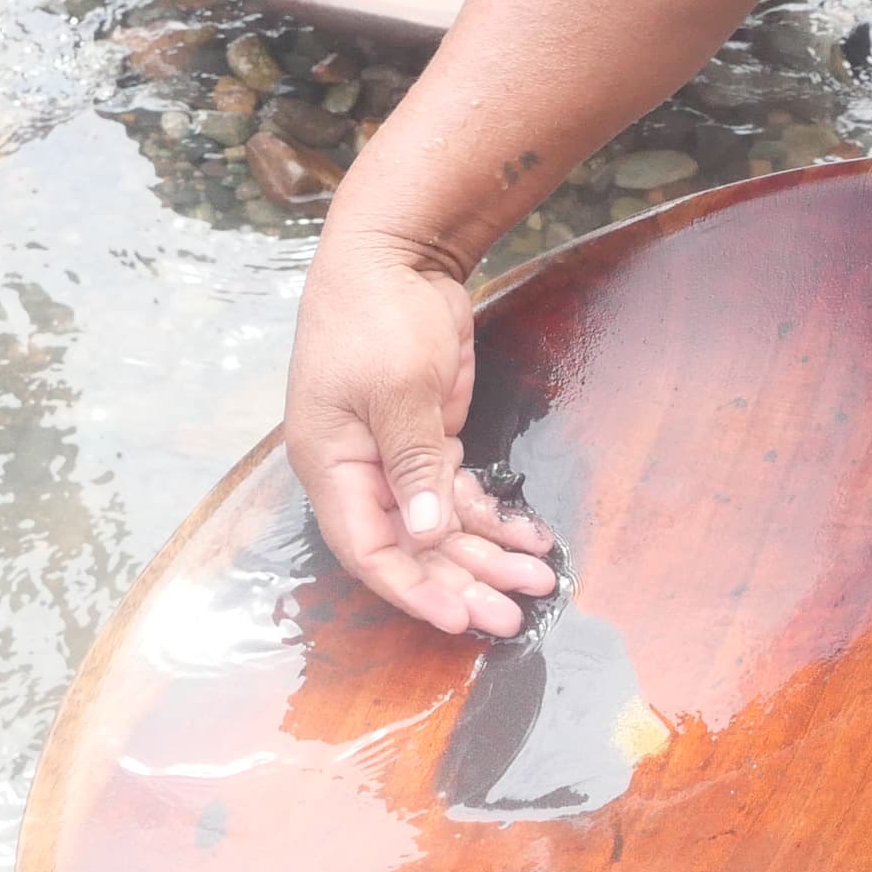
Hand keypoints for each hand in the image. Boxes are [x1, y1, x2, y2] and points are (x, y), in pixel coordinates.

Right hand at [285, 233, 557, 635]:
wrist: (395, 254)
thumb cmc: (376, 315)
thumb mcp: (397, 389)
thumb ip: (413, 465)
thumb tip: (424, 535)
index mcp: (332, 467)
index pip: (368, 551)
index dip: (412, 588)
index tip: (458, 617)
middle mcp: (360, 474)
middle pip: (411, 550)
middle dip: (464, 583)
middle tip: (514, 616)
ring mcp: (395, 460)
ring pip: (441, 529)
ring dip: (488, 558)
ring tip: (540, 585)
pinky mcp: (428, 442)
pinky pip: (458, 497)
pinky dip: (494, 520)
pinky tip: (532, 541)